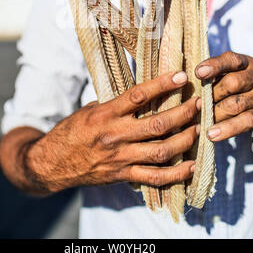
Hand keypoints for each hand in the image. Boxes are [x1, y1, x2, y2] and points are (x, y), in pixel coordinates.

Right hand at [26, 71, 200, 192]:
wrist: (53, 163)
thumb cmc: (72, 131)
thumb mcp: (89, 110)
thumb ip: (114, 104)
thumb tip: (139, 93)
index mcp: (105, 114)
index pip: (138, 95)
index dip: (162, 84)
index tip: (182, 75)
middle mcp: (115, 135)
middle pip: (158, 124)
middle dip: (183, 112)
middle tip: (199, 102)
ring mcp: (120, 157)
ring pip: (161, 150)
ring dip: (185, 140)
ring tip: (198, 129)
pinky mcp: (123, 175)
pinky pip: (154, 177)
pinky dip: (176, 173)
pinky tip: (190, 166)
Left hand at [196, 51, 252, 141]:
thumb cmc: (231, 85)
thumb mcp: (226, 74)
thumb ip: (212, 75)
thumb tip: (183, 82)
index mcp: (244, 63)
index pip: (230, 60)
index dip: (214, 66)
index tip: (198, 73)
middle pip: (233, 83)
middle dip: (212, 94)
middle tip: (196, 103)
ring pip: (236, 105)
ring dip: (215, 113)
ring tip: (200, 119)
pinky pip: (245, 121)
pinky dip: (227, 129)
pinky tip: (211, 134)